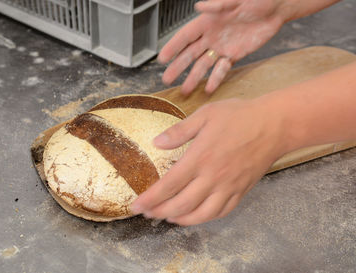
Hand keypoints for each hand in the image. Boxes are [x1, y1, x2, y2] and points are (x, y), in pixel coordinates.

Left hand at [131, 98, 286, 225]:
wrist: (275, 124)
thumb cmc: (240, 116)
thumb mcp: (206, 115)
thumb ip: (180, 131)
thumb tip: (156, 143)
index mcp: (200, 157)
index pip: (169, 185)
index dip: (150, 198)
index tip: (136, 205)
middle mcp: (213, 176)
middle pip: (181, 204)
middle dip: (160, 212)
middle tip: (147, 213)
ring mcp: (229, 186)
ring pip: (201, 214)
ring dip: (181, 220)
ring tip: (168, 218)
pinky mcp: (241, 190)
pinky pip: (222, 212)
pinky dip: (206, 218)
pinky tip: (196, 216)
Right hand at [159, 0, 286, 93]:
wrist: (277, 8)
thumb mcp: (236, 0)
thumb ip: (217, 5)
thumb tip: (198, 7)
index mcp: (208, 22)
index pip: (186, 36)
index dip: (173, 47)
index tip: (162, 58)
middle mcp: (211, 36)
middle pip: (190, 54)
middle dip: (178, 67)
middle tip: (166, 79)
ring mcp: (222, 47)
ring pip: (203, 65)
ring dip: (193, 78)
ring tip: (184, 90)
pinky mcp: (234, 55)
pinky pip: (222, 69)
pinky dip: (215, 78)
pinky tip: (208, 88)